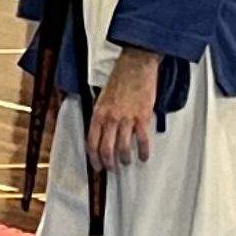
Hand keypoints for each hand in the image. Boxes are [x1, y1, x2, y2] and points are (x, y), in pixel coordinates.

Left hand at [85, 55, 161, 172]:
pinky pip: (142, 140)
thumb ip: (101, 116)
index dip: (94, 159)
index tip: (97, 167)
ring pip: (123, 149)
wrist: (136, 65)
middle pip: (106, 150)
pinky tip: (144, 157)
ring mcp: (127, 119)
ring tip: (127, 162)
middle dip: (109, 164)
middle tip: (113, 170)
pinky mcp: (142, 117)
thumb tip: (102, 134)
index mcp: (98, 114)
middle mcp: (110, 119)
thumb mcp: (102, 98)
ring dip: (125, 160)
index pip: (92, 143)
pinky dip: (143, 152)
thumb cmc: (120, 79)